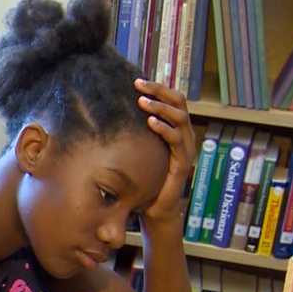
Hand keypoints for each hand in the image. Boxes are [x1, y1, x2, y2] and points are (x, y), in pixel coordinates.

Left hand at [134, 79, 196, 228]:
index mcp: (176, 131)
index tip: (137, 81)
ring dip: (161, 107)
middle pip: (180, 103)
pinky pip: (177, 141)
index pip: (173, 101)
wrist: (155, 210)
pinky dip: (165, 129)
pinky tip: (150, 122)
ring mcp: (186, 150)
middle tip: (139, 84)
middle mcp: (185, 136)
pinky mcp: (183, 164)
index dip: (158, 89)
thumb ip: (131, 135)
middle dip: (159, 91)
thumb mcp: (137, 153)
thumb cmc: (144, 181)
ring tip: (142, 102)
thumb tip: (106, 117)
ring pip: (181, 118)